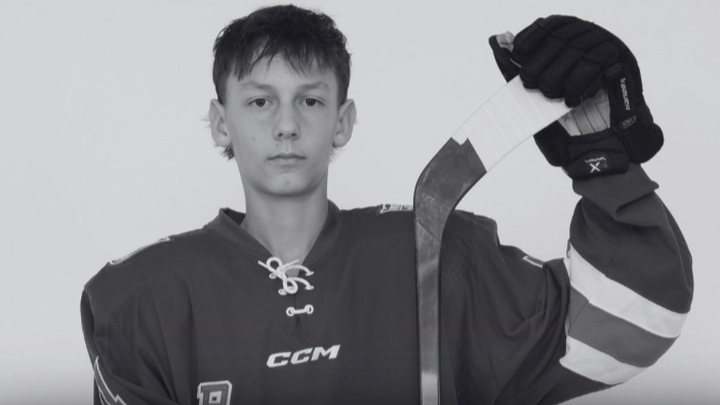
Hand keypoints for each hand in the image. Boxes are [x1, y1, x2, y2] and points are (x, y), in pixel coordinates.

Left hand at [489, 16, 663, 178]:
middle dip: (542, 62)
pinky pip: (598, 65)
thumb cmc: (565, 120)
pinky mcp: (624, 64)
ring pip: (579, 50)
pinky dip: (581, 84)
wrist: (601, 145)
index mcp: (571, 39)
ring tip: (555, 96)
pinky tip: (575, 100)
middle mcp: (592, 38)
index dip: (532, 35)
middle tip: (534, 85)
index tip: (517, 52)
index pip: (551, 25)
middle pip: (561, 38)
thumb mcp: (532, 95)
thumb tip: (495, 39)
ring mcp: (610, 48)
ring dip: (560, 75)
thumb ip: (514, 68)